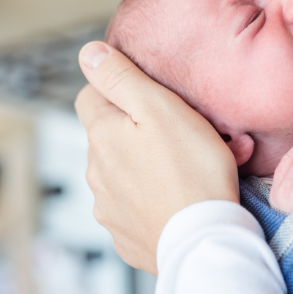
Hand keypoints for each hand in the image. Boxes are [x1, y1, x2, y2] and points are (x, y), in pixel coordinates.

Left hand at [75, 42, 238, 274]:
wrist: (204, 240)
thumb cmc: (192, 170)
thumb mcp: (161, 108)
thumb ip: (121, 77)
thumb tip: (88, 54)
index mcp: (101, 136)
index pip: (90, 95)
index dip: (117, 88)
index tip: (149, 95)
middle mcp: (95, 172)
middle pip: (108, 135)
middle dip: (135, 129)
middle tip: (180, 131)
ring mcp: (108, 207)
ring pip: (121, 171)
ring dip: (144, 164)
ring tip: (186, 166)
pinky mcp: (125, 235)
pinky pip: (133, 206)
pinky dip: (150, 198)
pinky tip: (178, 197)